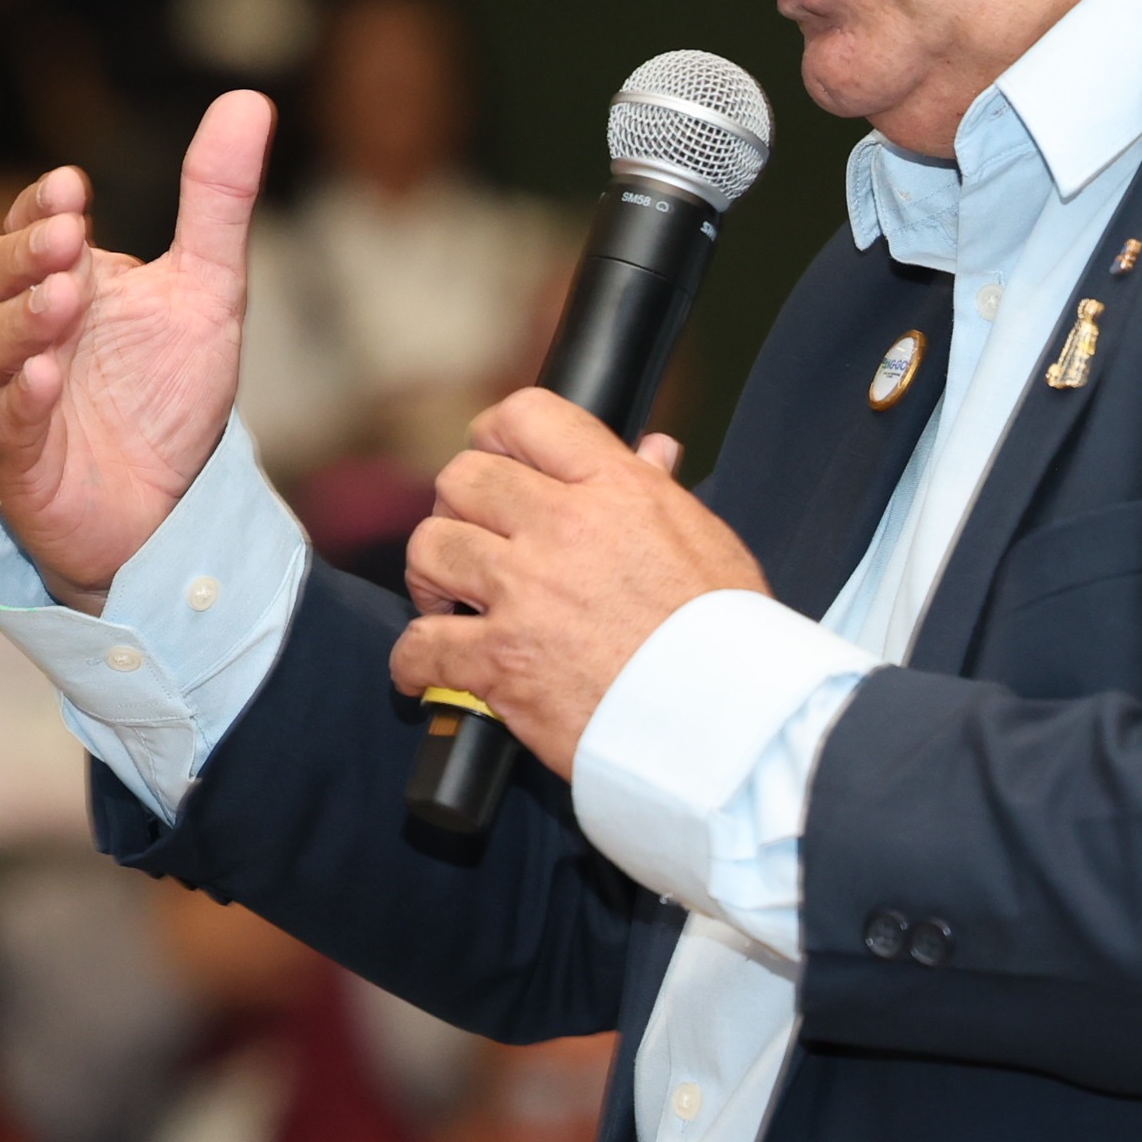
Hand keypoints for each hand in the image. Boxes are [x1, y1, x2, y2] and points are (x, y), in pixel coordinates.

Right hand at [0, 96, 273, 610]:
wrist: (164, 509)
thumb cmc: (169, 395)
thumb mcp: (210, 291)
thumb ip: (218, 202)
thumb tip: (249, 99)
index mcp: (61, 282)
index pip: (33, 228)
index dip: (43, 208)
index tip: (75, 187)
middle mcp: (20, 334)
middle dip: (28, 255)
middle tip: (69, 235)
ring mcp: (8, 397)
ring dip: (22, 320)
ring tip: (63, 297)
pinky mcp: (16, 462)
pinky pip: (3, 425)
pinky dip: (18, 400)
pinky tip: (42, 377)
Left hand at [391, 390, 768, 780]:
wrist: (728, 724)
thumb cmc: (729, 638)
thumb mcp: (707, 543)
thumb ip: (662, 492)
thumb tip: (653, 450)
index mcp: (616, 489)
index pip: (526, 416)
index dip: (496, 436)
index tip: (495, 465)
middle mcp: (562, 529)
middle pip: (462, 479)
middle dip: (458, 509)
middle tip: (474, 545)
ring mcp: (525, 594)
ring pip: (428, 548)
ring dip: (431, 576)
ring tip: (451, 602)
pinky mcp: (500, 663)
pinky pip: (419, 645)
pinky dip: (412, 662)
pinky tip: (425, 671)